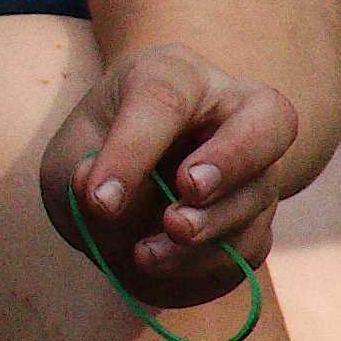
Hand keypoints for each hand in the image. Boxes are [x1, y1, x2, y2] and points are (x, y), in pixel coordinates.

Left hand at [37, 40, 299, 300]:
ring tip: (144, 252)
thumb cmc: (95, 157)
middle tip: (187, 189)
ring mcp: (254, 166)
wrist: (115, 203)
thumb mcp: (71, 157)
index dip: (134, 150)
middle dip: (231, 158)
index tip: (100, 201)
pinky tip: (159, 262)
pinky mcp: (256, 219)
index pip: (166, 98)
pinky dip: (204, 263)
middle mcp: (228, 111)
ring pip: (258, 194)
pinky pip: (250, 243)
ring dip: (204, 229)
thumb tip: (105, 200)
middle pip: (270, 118)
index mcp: (174, 76)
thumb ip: (84, 174)